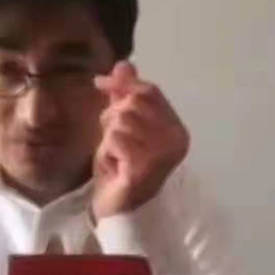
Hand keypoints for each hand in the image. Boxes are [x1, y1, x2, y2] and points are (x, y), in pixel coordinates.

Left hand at [91, 61, 189, 220]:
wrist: (118, 210)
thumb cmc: (121, 169)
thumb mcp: (120, 127)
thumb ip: (124, 96)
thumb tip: (124, 64)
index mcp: (175, 129)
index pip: (150, 91)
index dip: (123, 84)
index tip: (99, 83)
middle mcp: (176, 139)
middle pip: (133, 103)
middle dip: (113, 117)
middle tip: (113, 142)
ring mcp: (162, 154)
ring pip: (122, 121)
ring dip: (109, 137)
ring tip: (115, 157)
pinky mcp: (144, 167)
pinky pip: (116, 140)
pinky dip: (107, 151)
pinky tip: (115, 166)